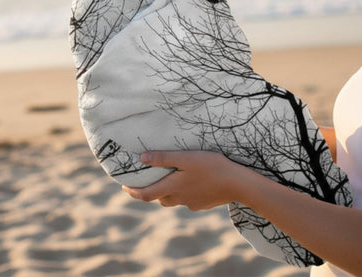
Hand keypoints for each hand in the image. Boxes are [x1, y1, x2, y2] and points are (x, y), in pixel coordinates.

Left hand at [123, 150, 244, 210]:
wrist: (237, 184)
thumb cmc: (211, 166)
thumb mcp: (185, 158)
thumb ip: (164, 158)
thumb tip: (142, 158)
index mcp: (172, 187)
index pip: (145, 194)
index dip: (132, 192)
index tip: (124, 187)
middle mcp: (179, 198)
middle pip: (158, 197)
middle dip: (149, 190)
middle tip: (145, 180)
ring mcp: (191, 203)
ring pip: (172, 199)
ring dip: (166, 192)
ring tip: (166, 179)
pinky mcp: (202, 204)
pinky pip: (187, 200)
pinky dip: (182, 192)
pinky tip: (189, 182)